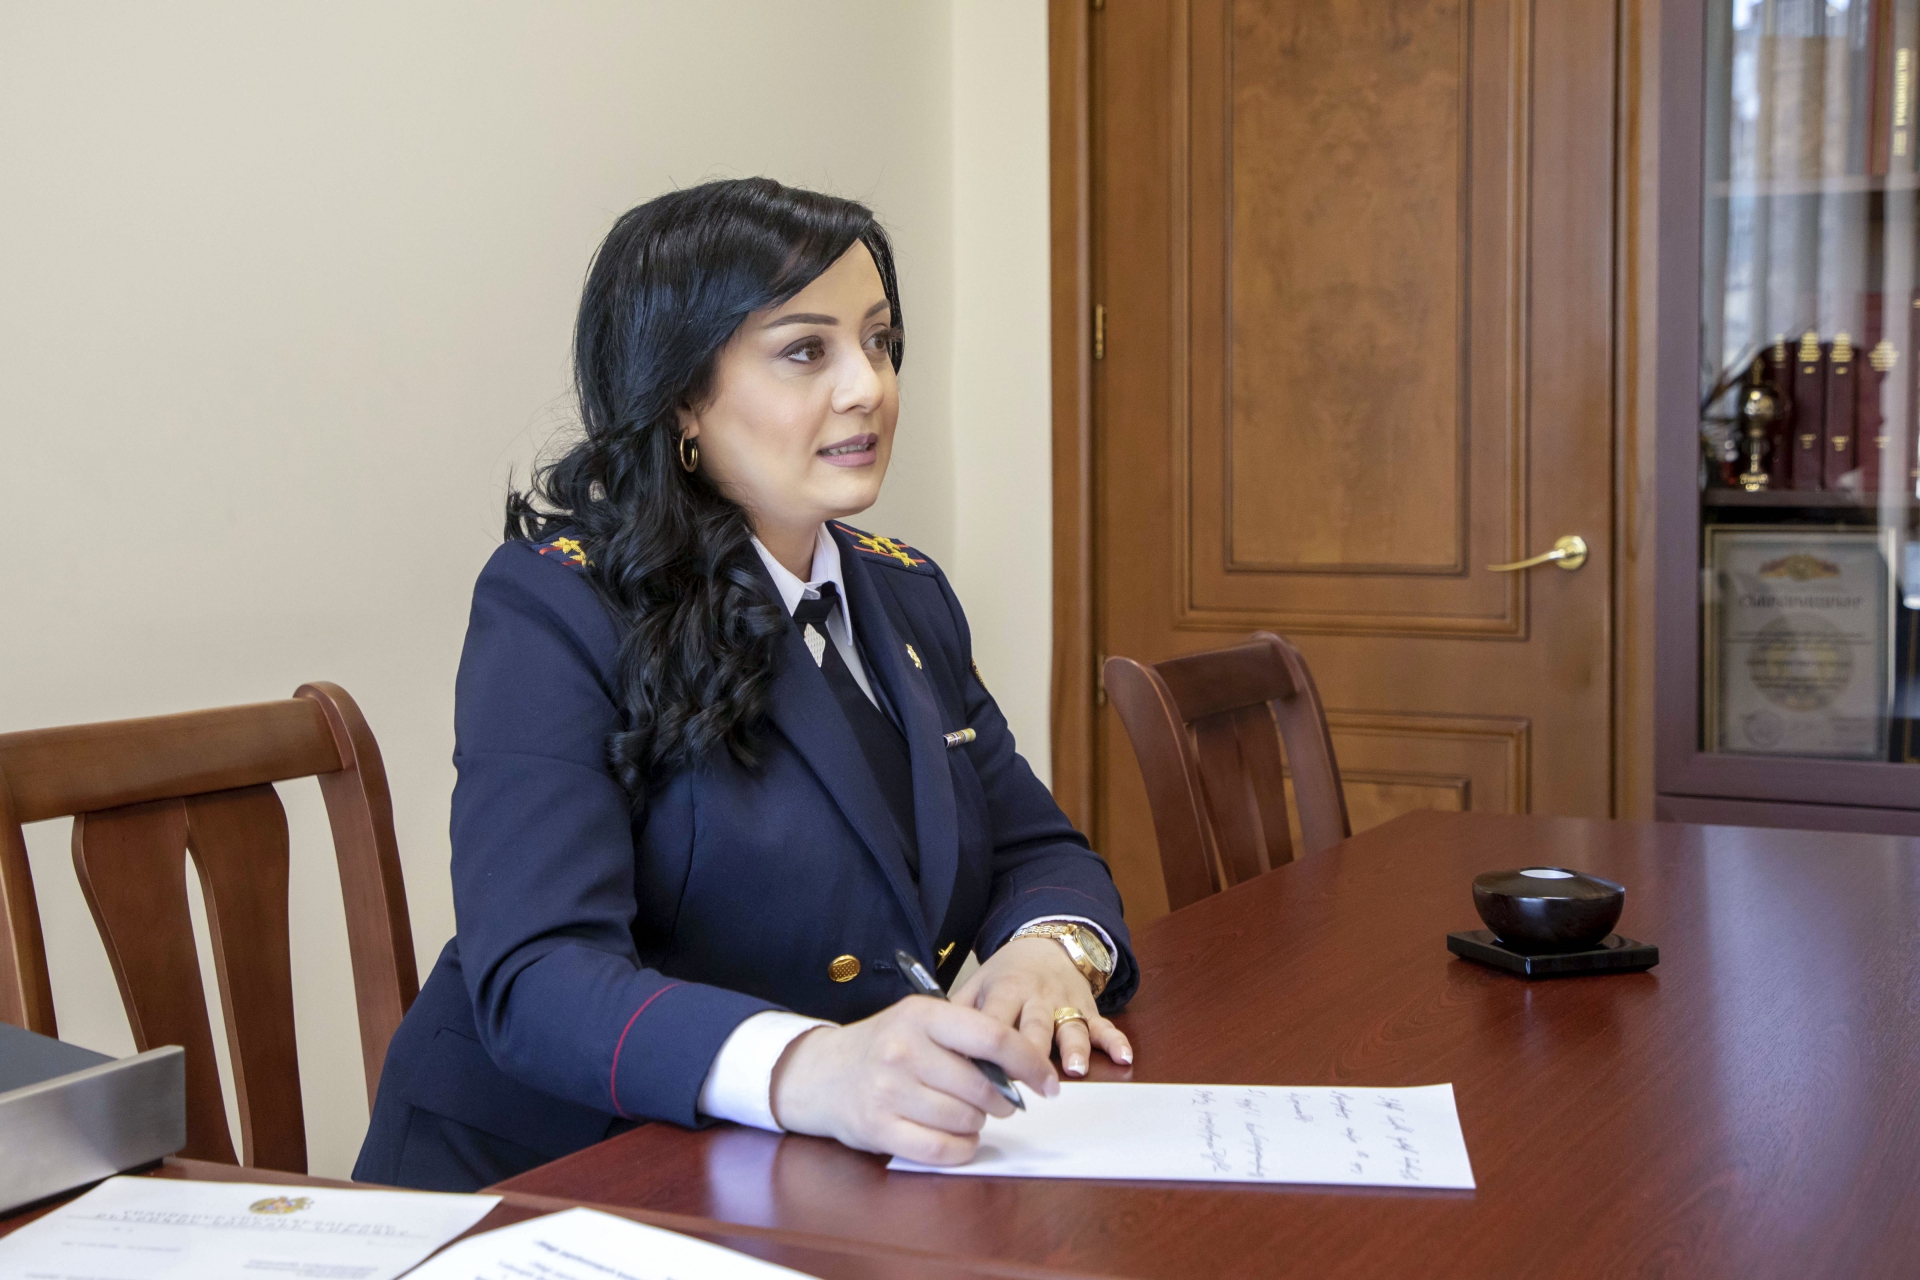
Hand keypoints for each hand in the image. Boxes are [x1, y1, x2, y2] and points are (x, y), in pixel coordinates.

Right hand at [768, 995, 1058, 1164]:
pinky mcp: (879, 1128)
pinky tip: (955, 1137)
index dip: (1030, 1063)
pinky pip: (942, 1149)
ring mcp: (889, 1090)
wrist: (820, 1073)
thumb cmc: (884, 1046)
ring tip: (966, 1114)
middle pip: (983, 1087)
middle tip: (998, 1101)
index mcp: (922, 1015)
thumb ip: (968, 1038)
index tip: (1048, 1082)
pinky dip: (960, 1148)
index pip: (993, 1037)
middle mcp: (904, 1049)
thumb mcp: (921, 1022)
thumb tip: (1024, 1071)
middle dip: (1002, 1101)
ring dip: (978, 1124)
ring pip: (966, 1120)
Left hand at [950, 936, 1132, 1077]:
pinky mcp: (1088, 1009)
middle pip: (1034, 1026)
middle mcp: (1036, 997)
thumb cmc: (1005, 975)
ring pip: (1070, 1027)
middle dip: (1033, 1056)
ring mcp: (1065, 1003)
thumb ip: (959, 1015)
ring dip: (1074, 1047)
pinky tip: (1123, 1057)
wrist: (1046, 944)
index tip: (982, 1079)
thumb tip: (936, 1053)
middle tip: (1031, 1086)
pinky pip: (1104, 1025)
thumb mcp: (976, 985)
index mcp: (1005, 990)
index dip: (988, 1050)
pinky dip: (1115, 1041)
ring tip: (1075, 1068)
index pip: (994, 1022)